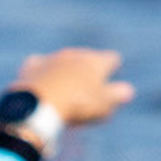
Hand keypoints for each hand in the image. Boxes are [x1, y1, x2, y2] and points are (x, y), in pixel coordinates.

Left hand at [11, 46, 133, 129]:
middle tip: (86, 89)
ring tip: (65, 90)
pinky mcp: (32, 65)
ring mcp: (53, 58)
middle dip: (88, 70)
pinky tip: (42, 82)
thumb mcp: (103, 105)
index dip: (112, 69)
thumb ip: (117, 96)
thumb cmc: (77, 106)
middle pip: (87, 58)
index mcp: (96, 61)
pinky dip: (43, 72)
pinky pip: (40, 64)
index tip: (110, 76)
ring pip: (64, 61)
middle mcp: (75, 54)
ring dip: (66, 71)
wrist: (38, 104)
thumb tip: (128, 91)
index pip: (112, 59)